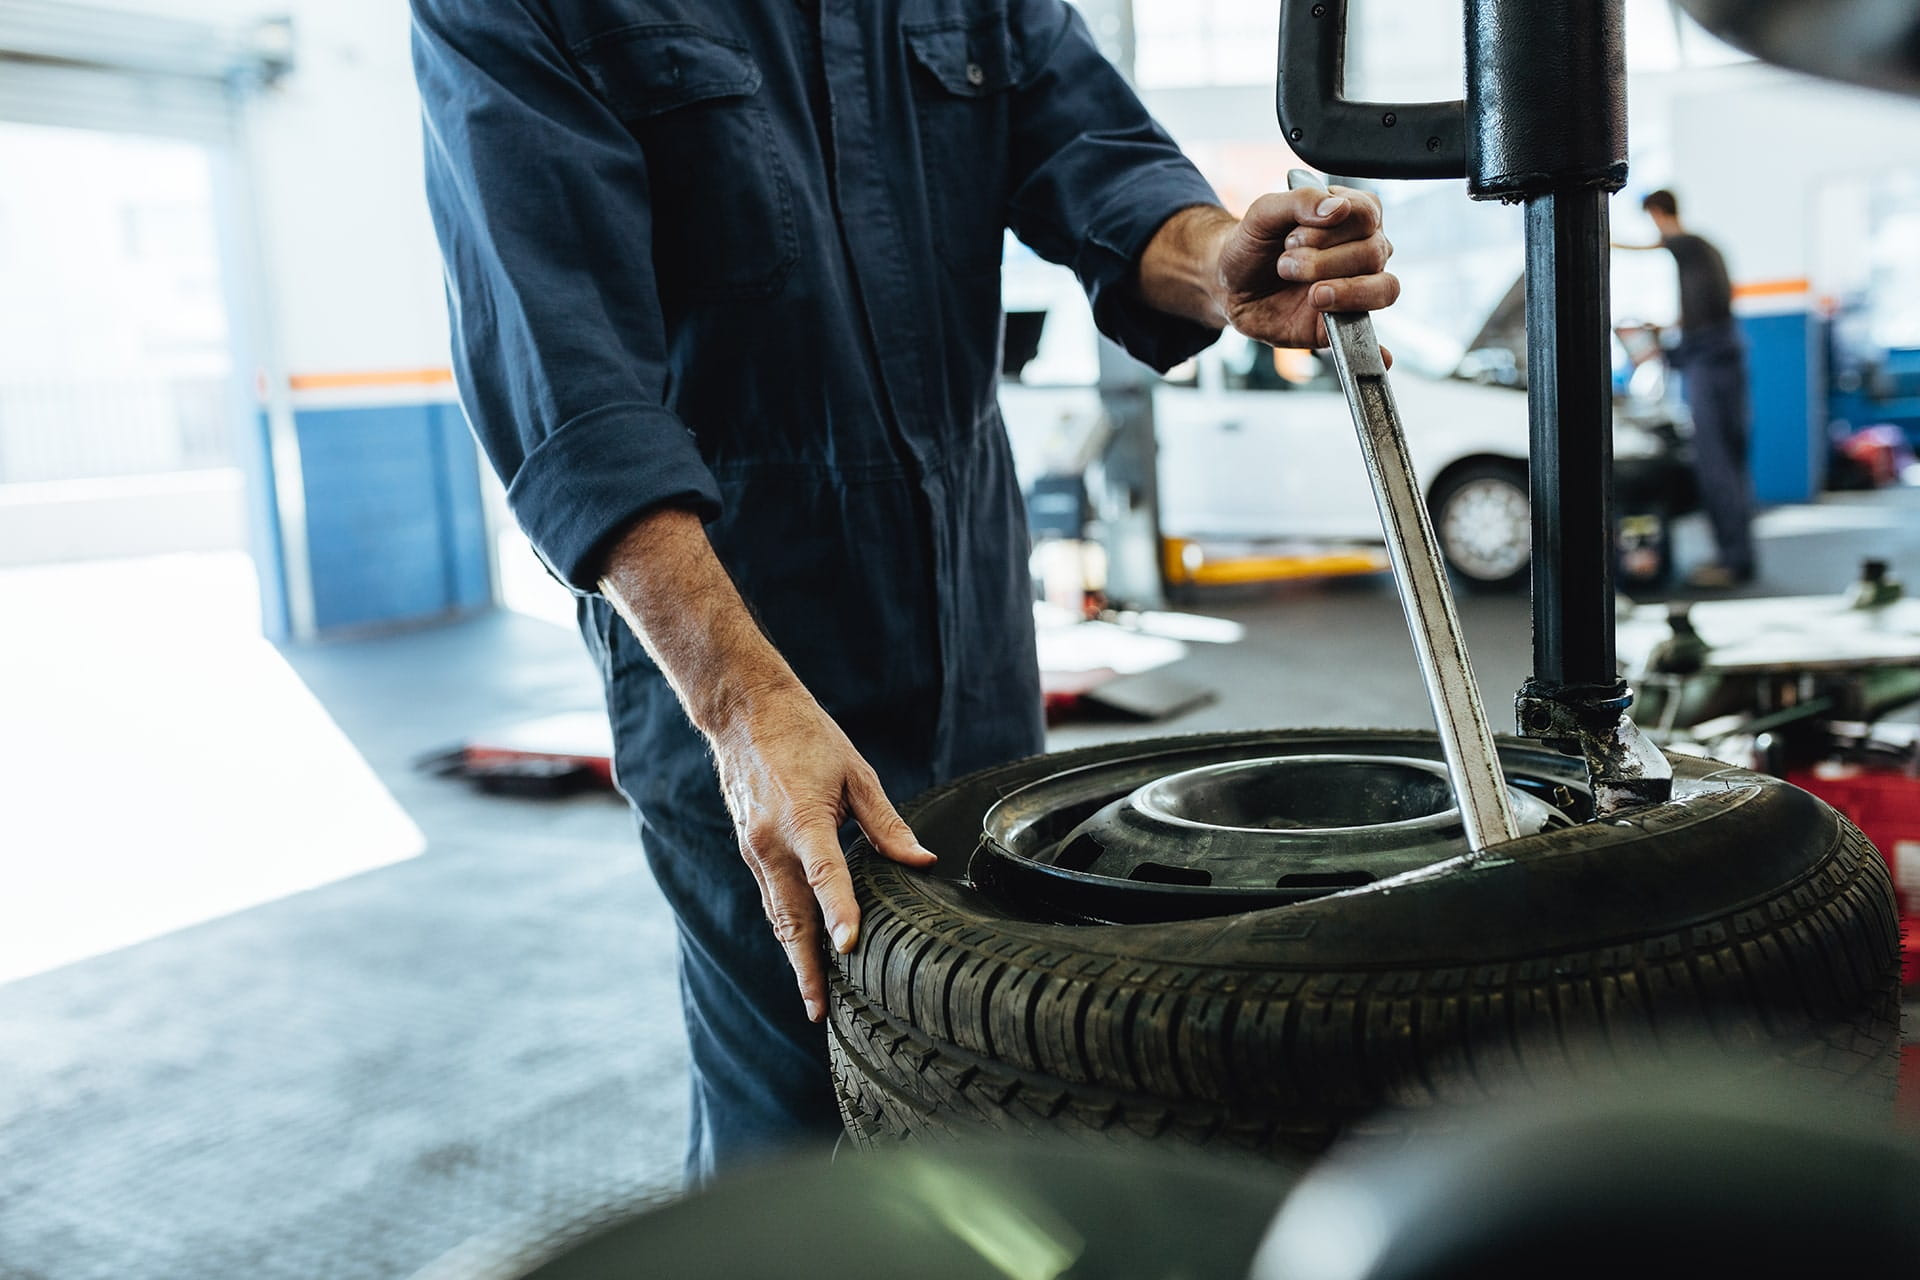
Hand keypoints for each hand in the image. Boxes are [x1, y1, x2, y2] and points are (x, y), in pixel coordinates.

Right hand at [709, 682, 935, 1022]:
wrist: (744, 712)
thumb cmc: (807, 736)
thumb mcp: (857, 774)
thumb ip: (887, 824)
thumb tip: (922, 861)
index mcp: (802, 818)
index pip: (825, 875)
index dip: (839, 912)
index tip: (850, 947)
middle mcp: (771, 842)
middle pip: (791, 916)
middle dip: (807, 966)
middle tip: (821, 1009)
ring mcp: (754, 849)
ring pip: (777, 914)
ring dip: (795, 956)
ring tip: (814, 996)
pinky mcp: (749, 850)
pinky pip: (771, 898)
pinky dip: (787, 928)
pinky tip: (803, 951)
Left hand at [1215, 184, 1397, 353]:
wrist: (1227, 283)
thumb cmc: (1252, 244)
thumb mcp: (1264, 212)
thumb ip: (1300, 201)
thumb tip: (1339, 208)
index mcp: (1352, 215)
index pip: (1368, 214)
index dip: (1331, 227)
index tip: (1294, 236)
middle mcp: (1362, 250)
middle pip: (1373, 252)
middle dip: (1324, 260)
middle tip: (1285, 264)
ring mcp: (1356, 288)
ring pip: (1382, 289)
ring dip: (1344, 291)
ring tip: (1310, 293)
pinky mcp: (1342, 323)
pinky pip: (1370, 336)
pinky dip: (1378, 349)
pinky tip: (1381, 358)